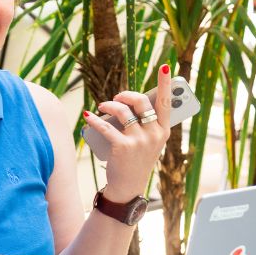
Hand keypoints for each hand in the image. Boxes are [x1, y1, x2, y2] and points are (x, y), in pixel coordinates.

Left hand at [83, 65, 171, 200]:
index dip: (166, 83)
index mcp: (164, 131)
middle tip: (117, 98)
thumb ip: (146, 124)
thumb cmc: (137, 161)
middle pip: (140, 101)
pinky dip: (94, 120)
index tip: (166, 66)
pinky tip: (88, 116)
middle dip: (126, 95)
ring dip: (109, 105)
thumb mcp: (149, 143)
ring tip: (102, 107)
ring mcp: (139, 141)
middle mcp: (154, 134)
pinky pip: (106, 127)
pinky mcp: (122, 147)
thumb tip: (130, 101)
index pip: (167, 102)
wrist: (128, 187)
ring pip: (122, 111)